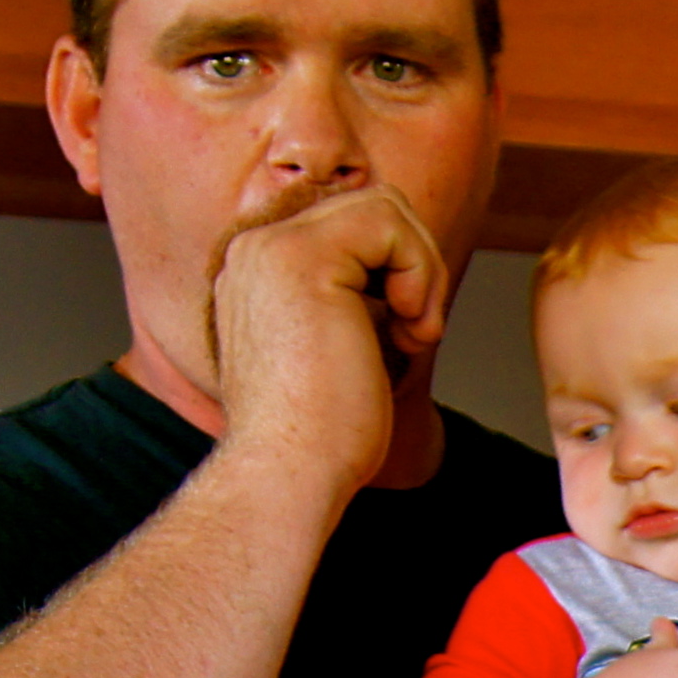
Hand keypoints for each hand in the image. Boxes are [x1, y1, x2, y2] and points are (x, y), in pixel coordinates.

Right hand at [204, 184, 450, 491]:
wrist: (289, 473)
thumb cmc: (321, 434)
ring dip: (422, 268)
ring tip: (414, 332)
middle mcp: (256, 250)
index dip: (396, 264)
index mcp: (260, 272)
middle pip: (370, 204)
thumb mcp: (342, 347)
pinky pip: (390, 222)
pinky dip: (421, 272)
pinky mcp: (301, 257)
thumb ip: (356, 298)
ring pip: (384, 204)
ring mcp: (271, 248)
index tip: (402, 328)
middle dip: (415, 261)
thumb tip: (408, 272)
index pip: (349, 223)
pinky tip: (409, 329)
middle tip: (417, 330)